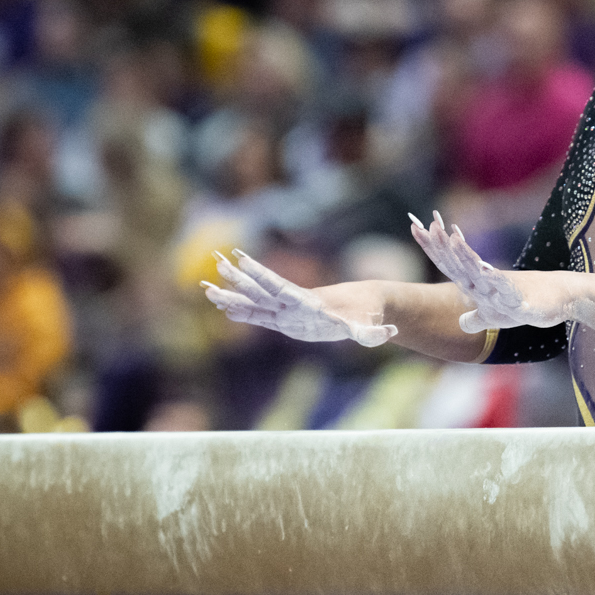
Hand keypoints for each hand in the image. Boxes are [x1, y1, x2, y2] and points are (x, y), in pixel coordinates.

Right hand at [201, 250, 397, 345]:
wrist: (364, 306)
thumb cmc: (367, 316)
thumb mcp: (370, 328)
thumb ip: (373, 333)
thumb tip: (389, 333)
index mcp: (309, 303)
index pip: (281, 288)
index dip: (261, 276)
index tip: (243, 261)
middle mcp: (294, 304)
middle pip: (262, 289)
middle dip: (240, 277)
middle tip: (217, 262)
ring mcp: (288, 311)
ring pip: (255, 301)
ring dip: (233, 293)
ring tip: (206, 286)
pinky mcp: (285, 320)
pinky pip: (258, 315)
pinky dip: (241, 311)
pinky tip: (222, 306)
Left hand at [408, 212, 583, 332]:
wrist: (560, 299)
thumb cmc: (527, 304)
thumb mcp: (497, 317)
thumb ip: (477, 318)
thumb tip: (461, 323)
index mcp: (478, 284)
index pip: (450, 264)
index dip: (432, 248)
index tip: (415, 227)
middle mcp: (488, 282)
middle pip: (461, 263)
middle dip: (444, 246)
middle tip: (428, 224)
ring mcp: (504, 289)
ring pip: (482, 272)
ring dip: (467, 256)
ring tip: (453, 239)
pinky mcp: (521, 299)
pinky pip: (507, 289)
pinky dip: (496, 281)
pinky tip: (486, 272)